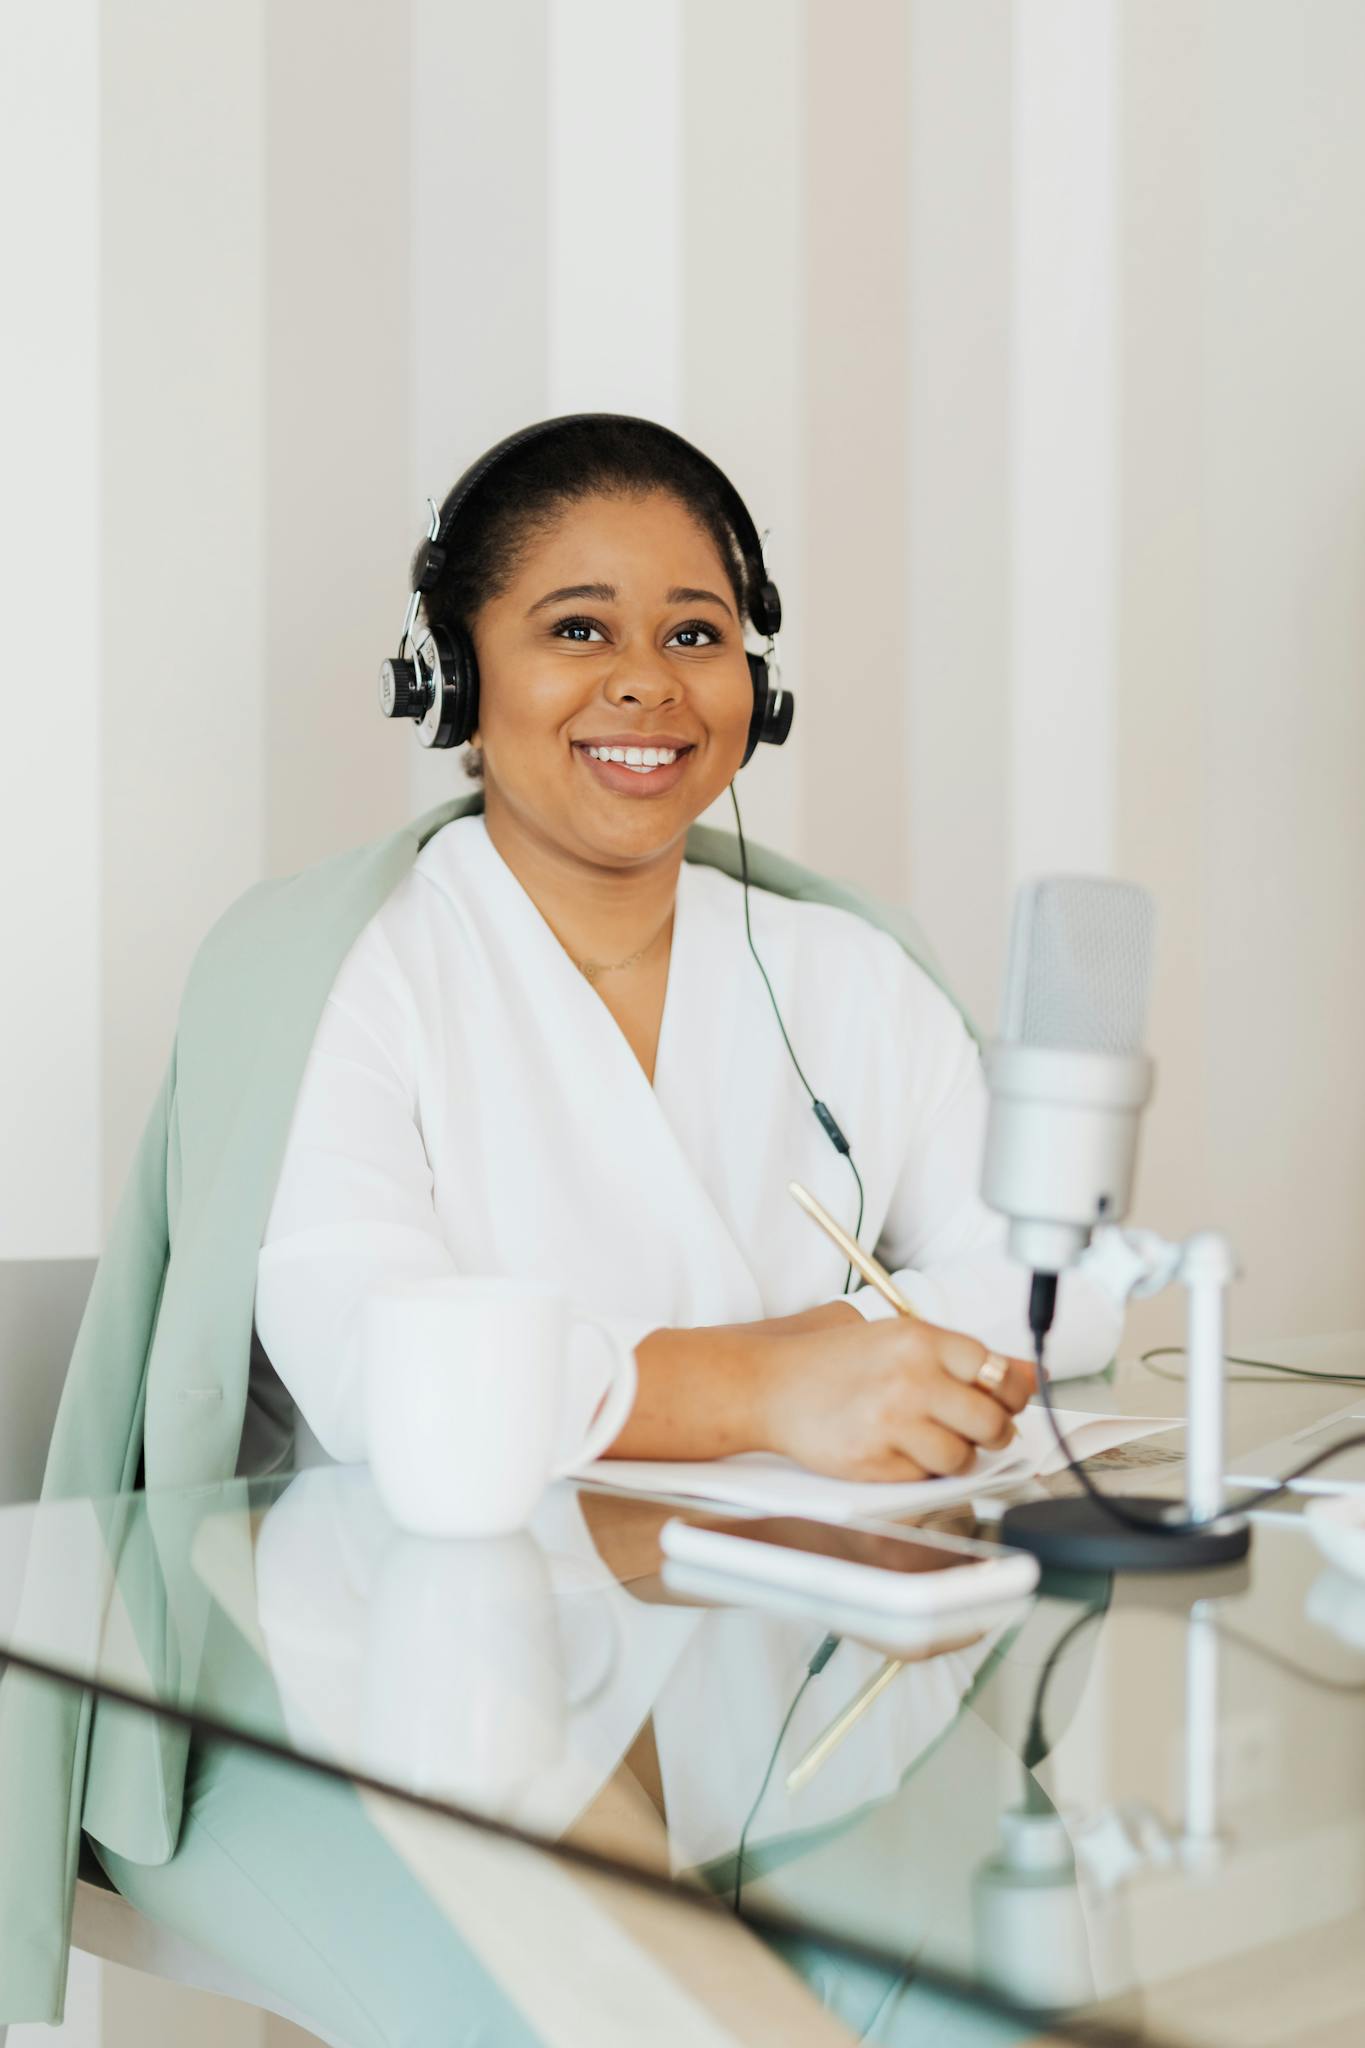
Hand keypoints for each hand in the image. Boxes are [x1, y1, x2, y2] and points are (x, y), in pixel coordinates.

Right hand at [758, 1315, 1035, 1481]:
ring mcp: (892, 1422)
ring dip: (957, 1456)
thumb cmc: (837, 1363)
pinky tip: (898, 1449)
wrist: (772, 1385)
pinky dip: (922, 1470)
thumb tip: (1031, 1373)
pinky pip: (927, 1477)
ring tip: (930, 1439)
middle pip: (993, 1421)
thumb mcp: (901, 1339)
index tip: (1002, 1400)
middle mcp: (910, 1379)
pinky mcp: (875, 1461)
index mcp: (921, 1340)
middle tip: (975, 1429)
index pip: (1001, 1373)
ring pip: (964, 1457)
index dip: (1010, 1394)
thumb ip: (965, 1357)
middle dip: (993, 1432)